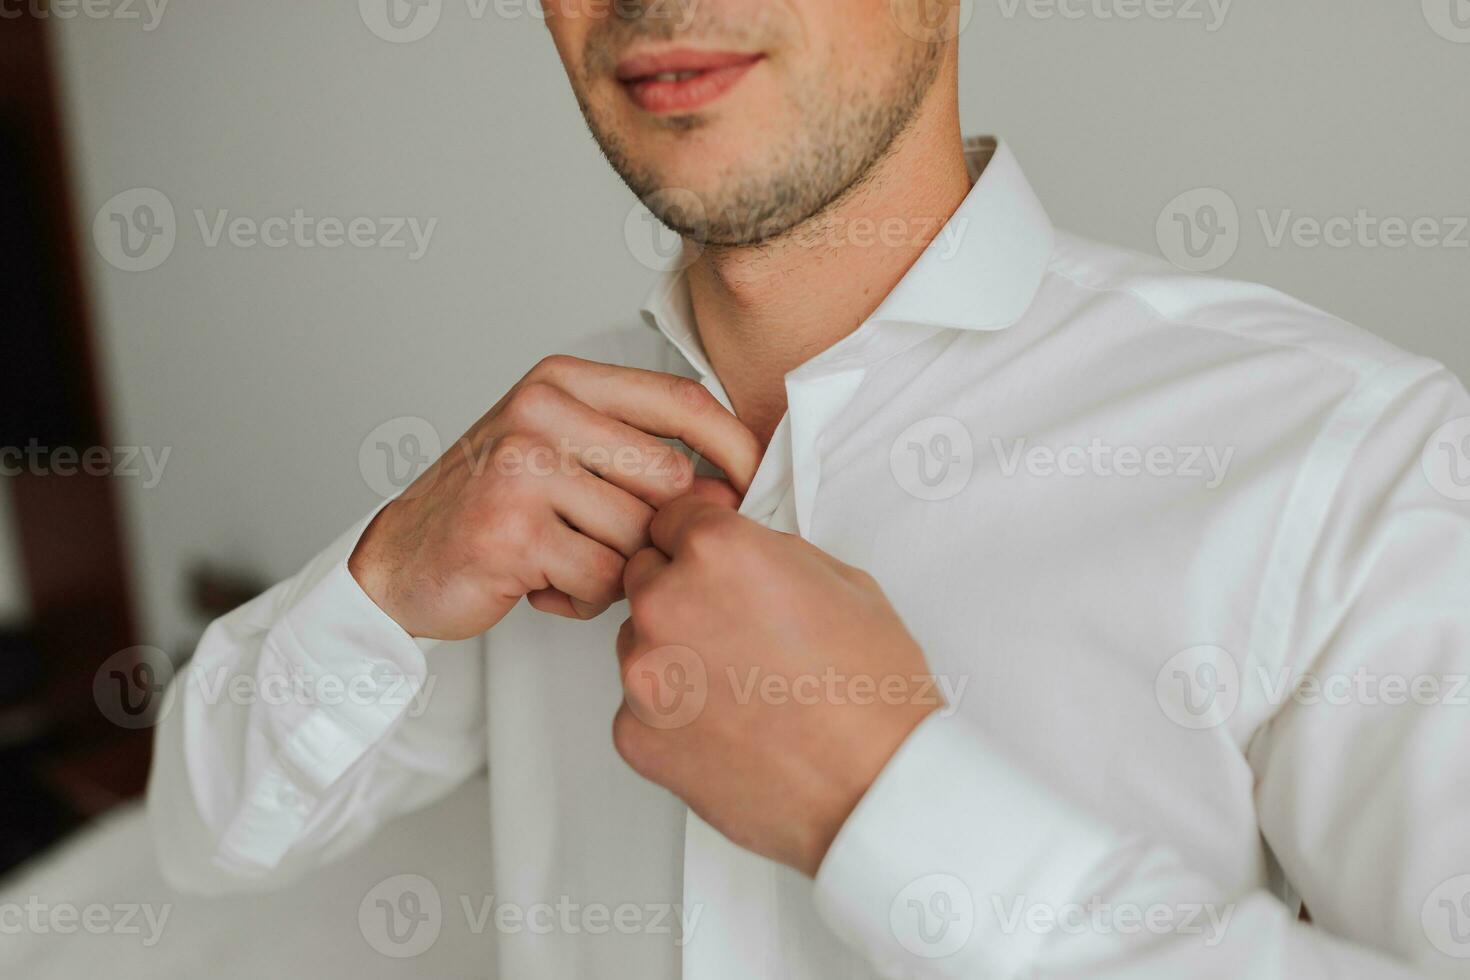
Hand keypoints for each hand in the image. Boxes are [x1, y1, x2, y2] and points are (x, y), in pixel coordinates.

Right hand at [348, 355, 761, 639]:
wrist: (399, 561)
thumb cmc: (493, 508)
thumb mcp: (562, 450)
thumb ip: (637, 451)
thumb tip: (732, 489)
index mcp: (563, 382)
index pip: (682, 401)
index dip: (733, 447)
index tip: (754, 485)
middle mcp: (541, 411)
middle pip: (669, 480)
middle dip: (657, 531)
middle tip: (610, 545)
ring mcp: (523, 467)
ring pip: (638, 536)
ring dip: (616, 569)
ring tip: (565, 562)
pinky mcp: (512, 528)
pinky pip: (601, 579)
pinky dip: (583, 598)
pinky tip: (543, 584)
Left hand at [613, 484, 943, 876]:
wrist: (873, 789)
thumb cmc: (871, 692)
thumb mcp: (843, 581)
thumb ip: (771, 553)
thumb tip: (742, 551)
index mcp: (717, 551)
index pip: (671, 517)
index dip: (698, 540)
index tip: (713, 564)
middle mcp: (666, 602)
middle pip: (646, 576)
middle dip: (682, 594)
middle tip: (737, 631)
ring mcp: (642, 673)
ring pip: (639, 643)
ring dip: (675, 655)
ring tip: (740, 688)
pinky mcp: (634, 735)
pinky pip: (640, 708)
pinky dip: (673, 716)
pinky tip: (728, 729)